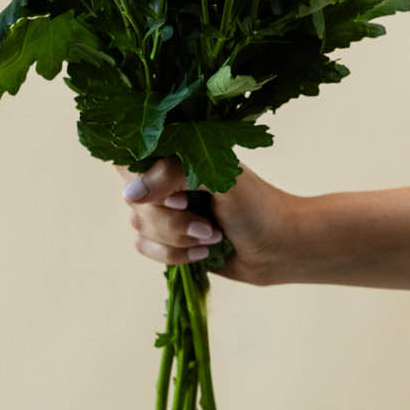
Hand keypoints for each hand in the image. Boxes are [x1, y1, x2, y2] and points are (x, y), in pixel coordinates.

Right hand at [115, 157, 297, 285]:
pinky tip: (204, 252)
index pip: (132, 157)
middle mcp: (167, 180)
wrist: (279, 248)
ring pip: (139, 226)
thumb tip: (130, 194)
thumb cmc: (257, 207)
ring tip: (212, 236)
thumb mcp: (220, 179)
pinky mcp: (167, 239)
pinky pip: (145, 247)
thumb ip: (174, 174)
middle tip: (206, 222)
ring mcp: (166, 210)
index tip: (178, 196)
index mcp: (179, 155)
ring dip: (177, 238)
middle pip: (135, 199)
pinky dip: (174, 255)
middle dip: (171, 220)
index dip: (145, 181)